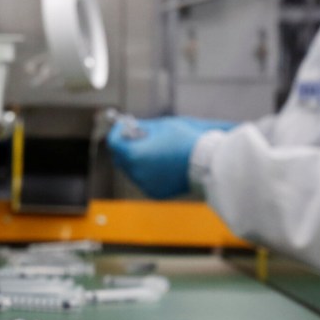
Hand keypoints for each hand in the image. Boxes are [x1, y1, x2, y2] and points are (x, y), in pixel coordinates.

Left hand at [106, 116, 234, 199]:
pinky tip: (162, 164)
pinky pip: (144, 180)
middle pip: (120, 158)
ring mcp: (144, 184)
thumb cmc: (185, 140)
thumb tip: (131, 128)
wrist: (206, 162)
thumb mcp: (161, 126)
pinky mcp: (154, 193)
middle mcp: (135, 172)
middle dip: (125, 147)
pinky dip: (148, 172)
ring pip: (132, 170)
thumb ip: (142, 128)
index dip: (117, 132)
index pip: (113, 142)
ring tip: (154, 150)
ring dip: (137, 160)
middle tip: (136, 137)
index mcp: (133, 154)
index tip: (124, 125)